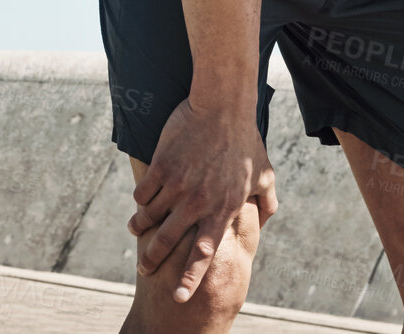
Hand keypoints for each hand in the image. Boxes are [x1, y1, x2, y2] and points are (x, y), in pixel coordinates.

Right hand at [127, 98, 278, 300]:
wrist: (223, 106)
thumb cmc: (246, 140)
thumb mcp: (264, 173)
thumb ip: (266, 201)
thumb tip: (266, 219)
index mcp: (223, 208)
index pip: (204, 253)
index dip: (190, 278)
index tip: (180, 298)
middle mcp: (198, 202)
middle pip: (167, 243)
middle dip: (153, 261)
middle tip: (146, 269)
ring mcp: (177, 186)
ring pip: (149, 219)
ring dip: (140, 228)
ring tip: (137, 230)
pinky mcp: (161, 168)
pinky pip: (143, 194)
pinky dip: (140, 201)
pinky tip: (142, 200)